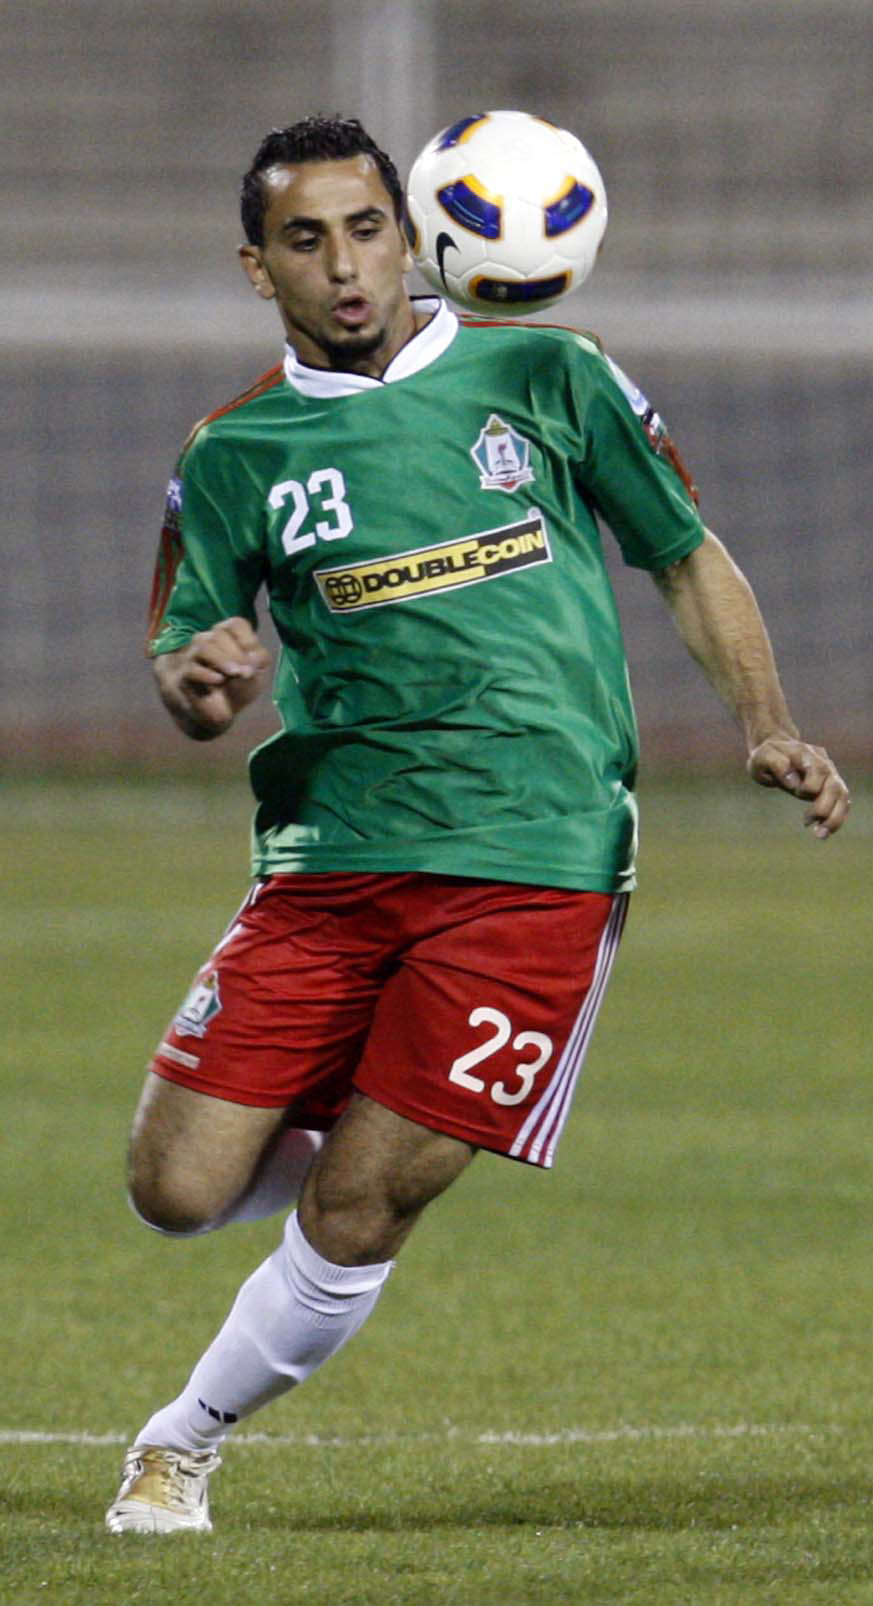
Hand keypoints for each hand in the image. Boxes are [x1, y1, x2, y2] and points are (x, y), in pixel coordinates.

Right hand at [155, 617, 270, 736]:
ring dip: (222, 660)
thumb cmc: (239, 686)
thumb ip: (259, 662)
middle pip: (219, 634)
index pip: (235, 624)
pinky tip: (219, 680)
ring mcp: (194, 656)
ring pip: (204, 647)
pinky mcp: (185, 675)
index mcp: (228, 637)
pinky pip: (192, 669)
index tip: (256, 658)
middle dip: (236, 653)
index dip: (247, 639)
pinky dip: (207, 674)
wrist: (220, 712)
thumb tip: (252, 656)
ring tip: (236, 673)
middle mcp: (208, 641)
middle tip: (247, 672)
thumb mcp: (257, 674)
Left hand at [747, 735, 850, 838]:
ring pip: (842, 796)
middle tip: (806, 823)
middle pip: (834, 786)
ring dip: (834, 818)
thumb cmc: (767, 755)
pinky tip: (823, 831)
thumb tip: (794, 782)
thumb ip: (776, 764)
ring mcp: (830, 774)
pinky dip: (835, 818)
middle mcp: (823, 762)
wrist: (777, 751)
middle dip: (823, 808)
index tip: (795, 792)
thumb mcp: (762, 757)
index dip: (810, 785)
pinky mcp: (831, 786)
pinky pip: (842, 803)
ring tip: (820, 834)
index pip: (818, 769)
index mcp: (806, 753)